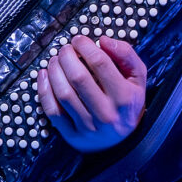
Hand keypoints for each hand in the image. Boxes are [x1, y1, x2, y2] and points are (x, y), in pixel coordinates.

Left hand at [36, 36, 146, 150]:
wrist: (124, 141)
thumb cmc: (128, 103)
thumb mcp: (137, 78)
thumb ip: (126, 55)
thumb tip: (103, 40)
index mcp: (124, 97)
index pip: (100, 64)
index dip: (85, 47)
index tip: (78, 40)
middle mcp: (107, 113)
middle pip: (78, 78)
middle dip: (67, 57)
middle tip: (64, 49)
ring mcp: (89, 127)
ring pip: (63, 94)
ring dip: (54, 71)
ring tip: (54, 60)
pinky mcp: (73, 136)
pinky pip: (53, 112)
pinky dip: (44, 91)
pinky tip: (44, 76)